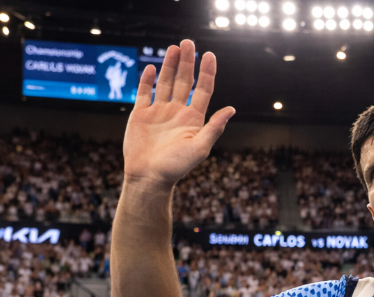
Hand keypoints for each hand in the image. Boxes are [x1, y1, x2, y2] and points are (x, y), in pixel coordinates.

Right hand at [122, 40, 234, 189]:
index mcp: (193, 119)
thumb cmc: (176, 166)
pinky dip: (148, 79)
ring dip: (169, 65)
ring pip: (165, 83)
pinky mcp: (141, 115)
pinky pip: (144, 93)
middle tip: (188, 42)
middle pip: (184, 81)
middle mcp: (177, 112)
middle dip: (187, 62)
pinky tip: (153, 67)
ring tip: (174, 47)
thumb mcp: (200, 147)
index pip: (203, 90)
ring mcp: (159, 112)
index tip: (209, 55)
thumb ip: (214, 128)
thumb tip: (232, 109)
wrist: (149, 177)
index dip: (207, 72)